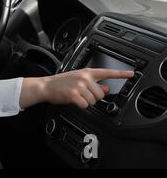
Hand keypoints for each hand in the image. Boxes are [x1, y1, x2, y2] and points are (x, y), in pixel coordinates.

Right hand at [20, 68, 134, 109]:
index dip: (121, 73)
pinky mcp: (74, 94)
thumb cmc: (60, 83)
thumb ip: (93, 83)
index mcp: (87, 72)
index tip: (131, 74)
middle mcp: (84, 77)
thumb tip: (106, 87)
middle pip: (101, 94)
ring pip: (94, 101)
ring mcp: (79, 85)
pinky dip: (80, 106)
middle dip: (93, 97)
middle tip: (82, 94)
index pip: (107, 72)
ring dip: (86, 102)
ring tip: (76, 97)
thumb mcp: (78, 79)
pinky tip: (73, 101)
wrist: (45, 86)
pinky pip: (85, 105)